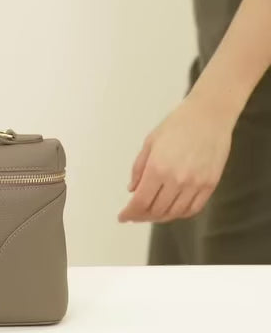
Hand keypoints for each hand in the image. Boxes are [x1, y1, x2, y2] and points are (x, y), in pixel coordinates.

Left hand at [118, 96, 232, 223]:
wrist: (210, 114)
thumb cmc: (177, 124)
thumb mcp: (150, 142)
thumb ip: (139, 168)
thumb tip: (132, 190)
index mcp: (157, 167)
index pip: (140, 202)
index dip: (129, 213)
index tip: (122, 217)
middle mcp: (177, 179)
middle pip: (156, 210)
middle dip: (142, 216)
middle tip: (135, 215)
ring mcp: (195, 183)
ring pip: (174, 213)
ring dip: (160, 217)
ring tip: (151, 214)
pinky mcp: (210, 184)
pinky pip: (193, 208)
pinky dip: (179, 214)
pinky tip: (171, 210)